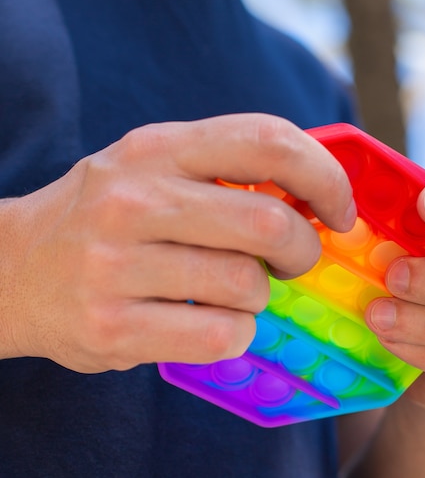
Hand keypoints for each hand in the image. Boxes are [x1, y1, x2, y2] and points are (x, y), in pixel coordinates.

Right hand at [2, 114, 354, 371]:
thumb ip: (223, 171)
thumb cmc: (103, 220)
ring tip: (236, 295)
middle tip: (293, 262)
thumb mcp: (153, 170)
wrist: (10, 271)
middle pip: (269, 224)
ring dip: (261, 298)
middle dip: (302, 251)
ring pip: (247, 286)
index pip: (266, 140)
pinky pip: (222, 337)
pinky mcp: (111, 327)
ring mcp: (116, 265)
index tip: (338, 211)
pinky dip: (236, 335)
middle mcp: (134, 200)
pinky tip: (213, 326)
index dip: (324, 176)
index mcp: (156, 149)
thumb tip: (314, 191)